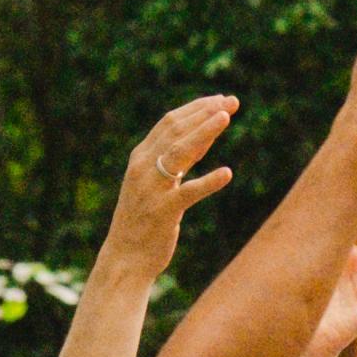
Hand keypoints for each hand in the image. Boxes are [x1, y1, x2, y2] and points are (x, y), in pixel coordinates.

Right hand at [100, 95, 239, 276]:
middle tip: (231, 101)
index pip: (170, 123)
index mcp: (141, 157)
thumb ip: (176, 162)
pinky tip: (227, 173)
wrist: (126, 256)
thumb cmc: (145, 219)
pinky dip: (208, 181)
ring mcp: (152, 188)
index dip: (196, 109)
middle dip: (204, 113)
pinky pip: (189, 193)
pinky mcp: (163, 211)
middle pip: (176, 130)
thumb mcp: (158, 183)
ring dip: (204, 133)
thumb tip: (202, 138)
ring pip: (180, 153)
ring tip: (226, 118)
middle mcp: (143, 167)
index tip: (220, 99)